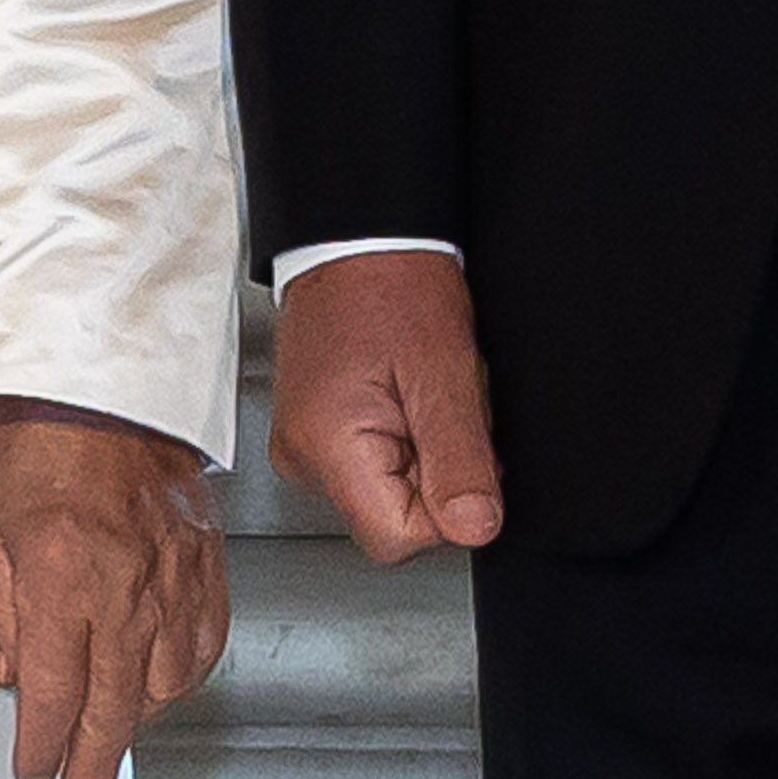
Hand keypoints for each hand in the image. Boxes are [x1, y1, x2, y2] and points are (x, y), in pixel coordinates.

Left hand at [0, 400, 231, 778]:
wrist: (99, 369)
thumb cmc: (36, 429)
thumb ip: (6, 609)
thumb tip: (15, 674)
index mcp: (63, 578)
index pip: (53, 696)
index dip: (42, 746)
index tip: (34, 770)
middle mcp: (125, 586)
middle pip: (114, 707)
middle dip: (92, 758)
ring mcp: (174, 575)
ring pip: (166, 685)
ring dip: (138, 720)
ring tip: (112, 732)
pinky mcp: (205, 559)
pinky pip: (204, 643)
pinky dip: (183, 676)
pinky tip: (163, 686)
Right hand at [270, 249, 508, 562]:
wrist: (357, 239)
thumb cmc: (392, 286)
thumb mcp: (444, 373)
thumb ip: (460, 460)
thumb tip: (476, 529)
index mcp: (326, 446)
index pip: (401, 538)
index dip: (447, 504)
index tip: (455, 447)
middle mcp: (302, 457)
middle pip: (391, 520)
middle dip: (434, 475)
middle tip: (434, 407)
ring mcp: (302, 447)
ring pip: (386, 494)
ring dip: (419, 456)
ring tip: (415, 393)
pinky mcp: (312, 435)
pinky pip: (372, 467)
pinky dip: (400, 439)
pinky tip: (399, 395)